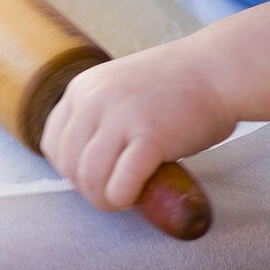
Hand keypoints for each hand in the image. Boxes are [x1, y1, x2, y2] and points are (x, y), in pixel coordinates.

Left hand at [40, 37, 234, 211]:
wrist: (217, 70)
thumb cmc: (175, 86)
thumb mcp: (119, 89)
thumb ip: (98, 116)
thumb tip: (84, 166)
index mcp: (83, 87)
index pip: (52, 143)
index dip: (70, 169)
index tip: (94, 175)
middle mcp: (94, 99)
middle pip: (69, 165)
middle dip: (88, 188)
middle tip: (114, 191)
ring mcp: (121, 116)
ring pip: (90, 178)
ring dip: (105, 199)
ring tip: (125, 197)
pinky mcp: (150, 136)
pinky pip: (121, 184)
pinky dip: (125, 198)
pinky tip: (139, 194)